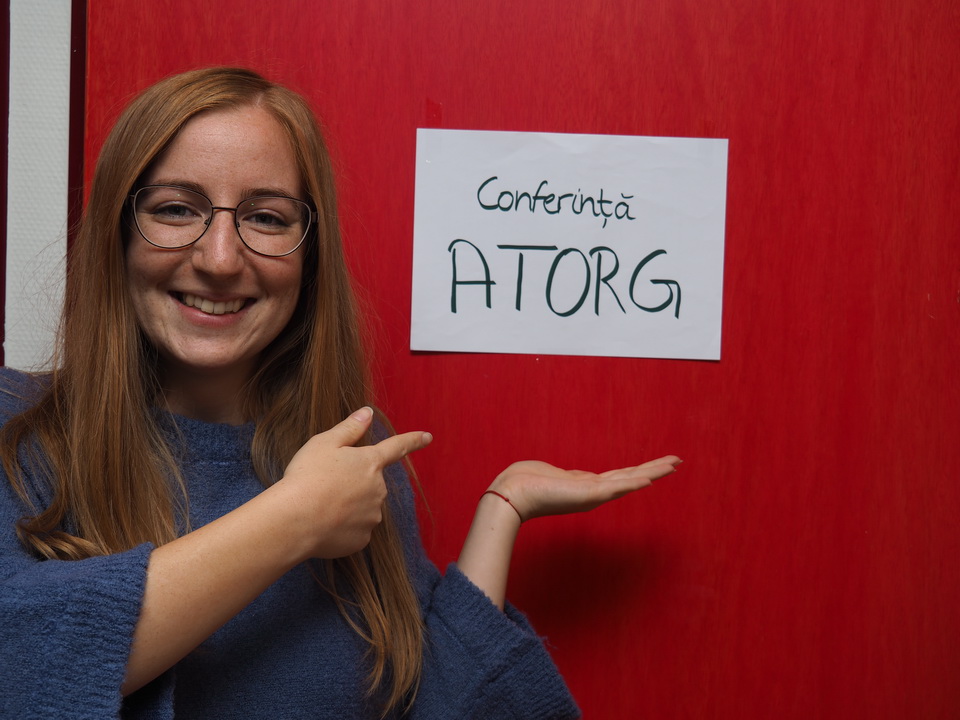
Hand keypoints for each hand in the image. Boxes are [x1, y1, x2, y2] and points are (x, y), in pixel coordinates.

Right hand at [279, 407, 431, 559]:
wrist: (295, 520)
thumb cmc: (307, 476)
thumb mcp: (324, 443)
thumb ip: (350, 428)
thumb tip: (368, 413)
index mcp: (370, 462)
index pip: (396, 447)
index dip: (413, 440)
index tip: (428, 437)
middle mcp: (378, 489)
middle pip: (370, 482)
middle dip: (354, 483)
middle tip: (325, 485)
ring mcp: (372, 516)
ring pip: (363, 507)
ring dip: (347, 506)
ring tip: (320, 506)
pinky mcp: (362, 539)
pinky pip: (355, 530)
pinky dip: (342, 527)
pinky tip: (324, 524)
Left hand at [488, 456, 680, 521]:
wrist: (512, 494)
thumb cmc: (525, 483)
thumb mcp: (552, 477)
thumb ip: (564, 478)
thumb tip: (563, 477)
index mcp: (586, 486)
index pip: (619, 476)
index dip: (639, 471)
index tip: (656, 465)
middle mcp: (594, 491)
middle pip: (631, 477)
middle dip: (655, 469)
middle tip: (677, 461)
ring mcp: (593, 493)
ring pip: (630, 480)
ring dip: (653, 472)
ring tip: (673, 465)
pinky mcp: (588, 493)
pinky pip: (618, 486)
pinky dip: (636, 482)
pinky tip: (651, 478)